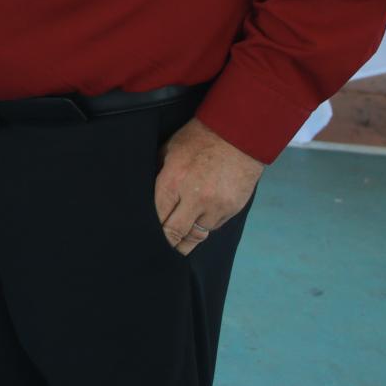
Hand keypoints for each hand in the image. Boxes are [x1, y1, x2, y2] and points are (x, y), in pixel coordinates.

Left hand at [153, 117, 262, 255]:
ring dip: (186, 238)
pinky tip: (198, 221)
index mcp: (173, 181)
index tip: (145, 237)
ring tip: (176, 245)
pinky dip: (204, 226)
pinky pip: (213, 226)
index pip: (157, 217)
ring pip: (195, 235)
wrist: (239, 134)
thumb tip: (146, 193)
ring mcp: (215, 206)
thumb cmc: (200, 138)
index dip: (150, 231)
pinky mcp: (231, 209)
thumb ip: (158, 173)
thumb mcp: (170, 149)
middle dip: (165, 244)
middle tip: (157, 251)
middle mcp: (194, 198)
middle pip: (174, 234)